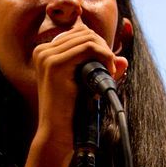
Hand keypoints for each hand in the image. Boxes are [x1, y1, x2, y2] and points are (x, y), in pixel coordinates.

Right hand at [31, 21, 127, 153]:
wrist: (58, 132)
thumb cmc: (72, 110)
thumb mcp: (88, 84)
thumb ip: (103, 69)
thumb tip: (123, 59)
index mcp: (45, 52)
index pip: (79, 33)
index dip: (99, 45)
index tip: (107, 65)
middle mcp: (42, 50)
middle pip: (84, 33)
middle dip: (103, 48)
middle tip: (111, 69)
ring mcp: (46, 56)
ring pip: (88, 39)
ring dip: (105, 53)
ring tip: (110, 72)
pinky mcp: (54, 64)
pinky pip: (88, 48)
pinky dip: (104, 56)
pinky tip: (109, 71)